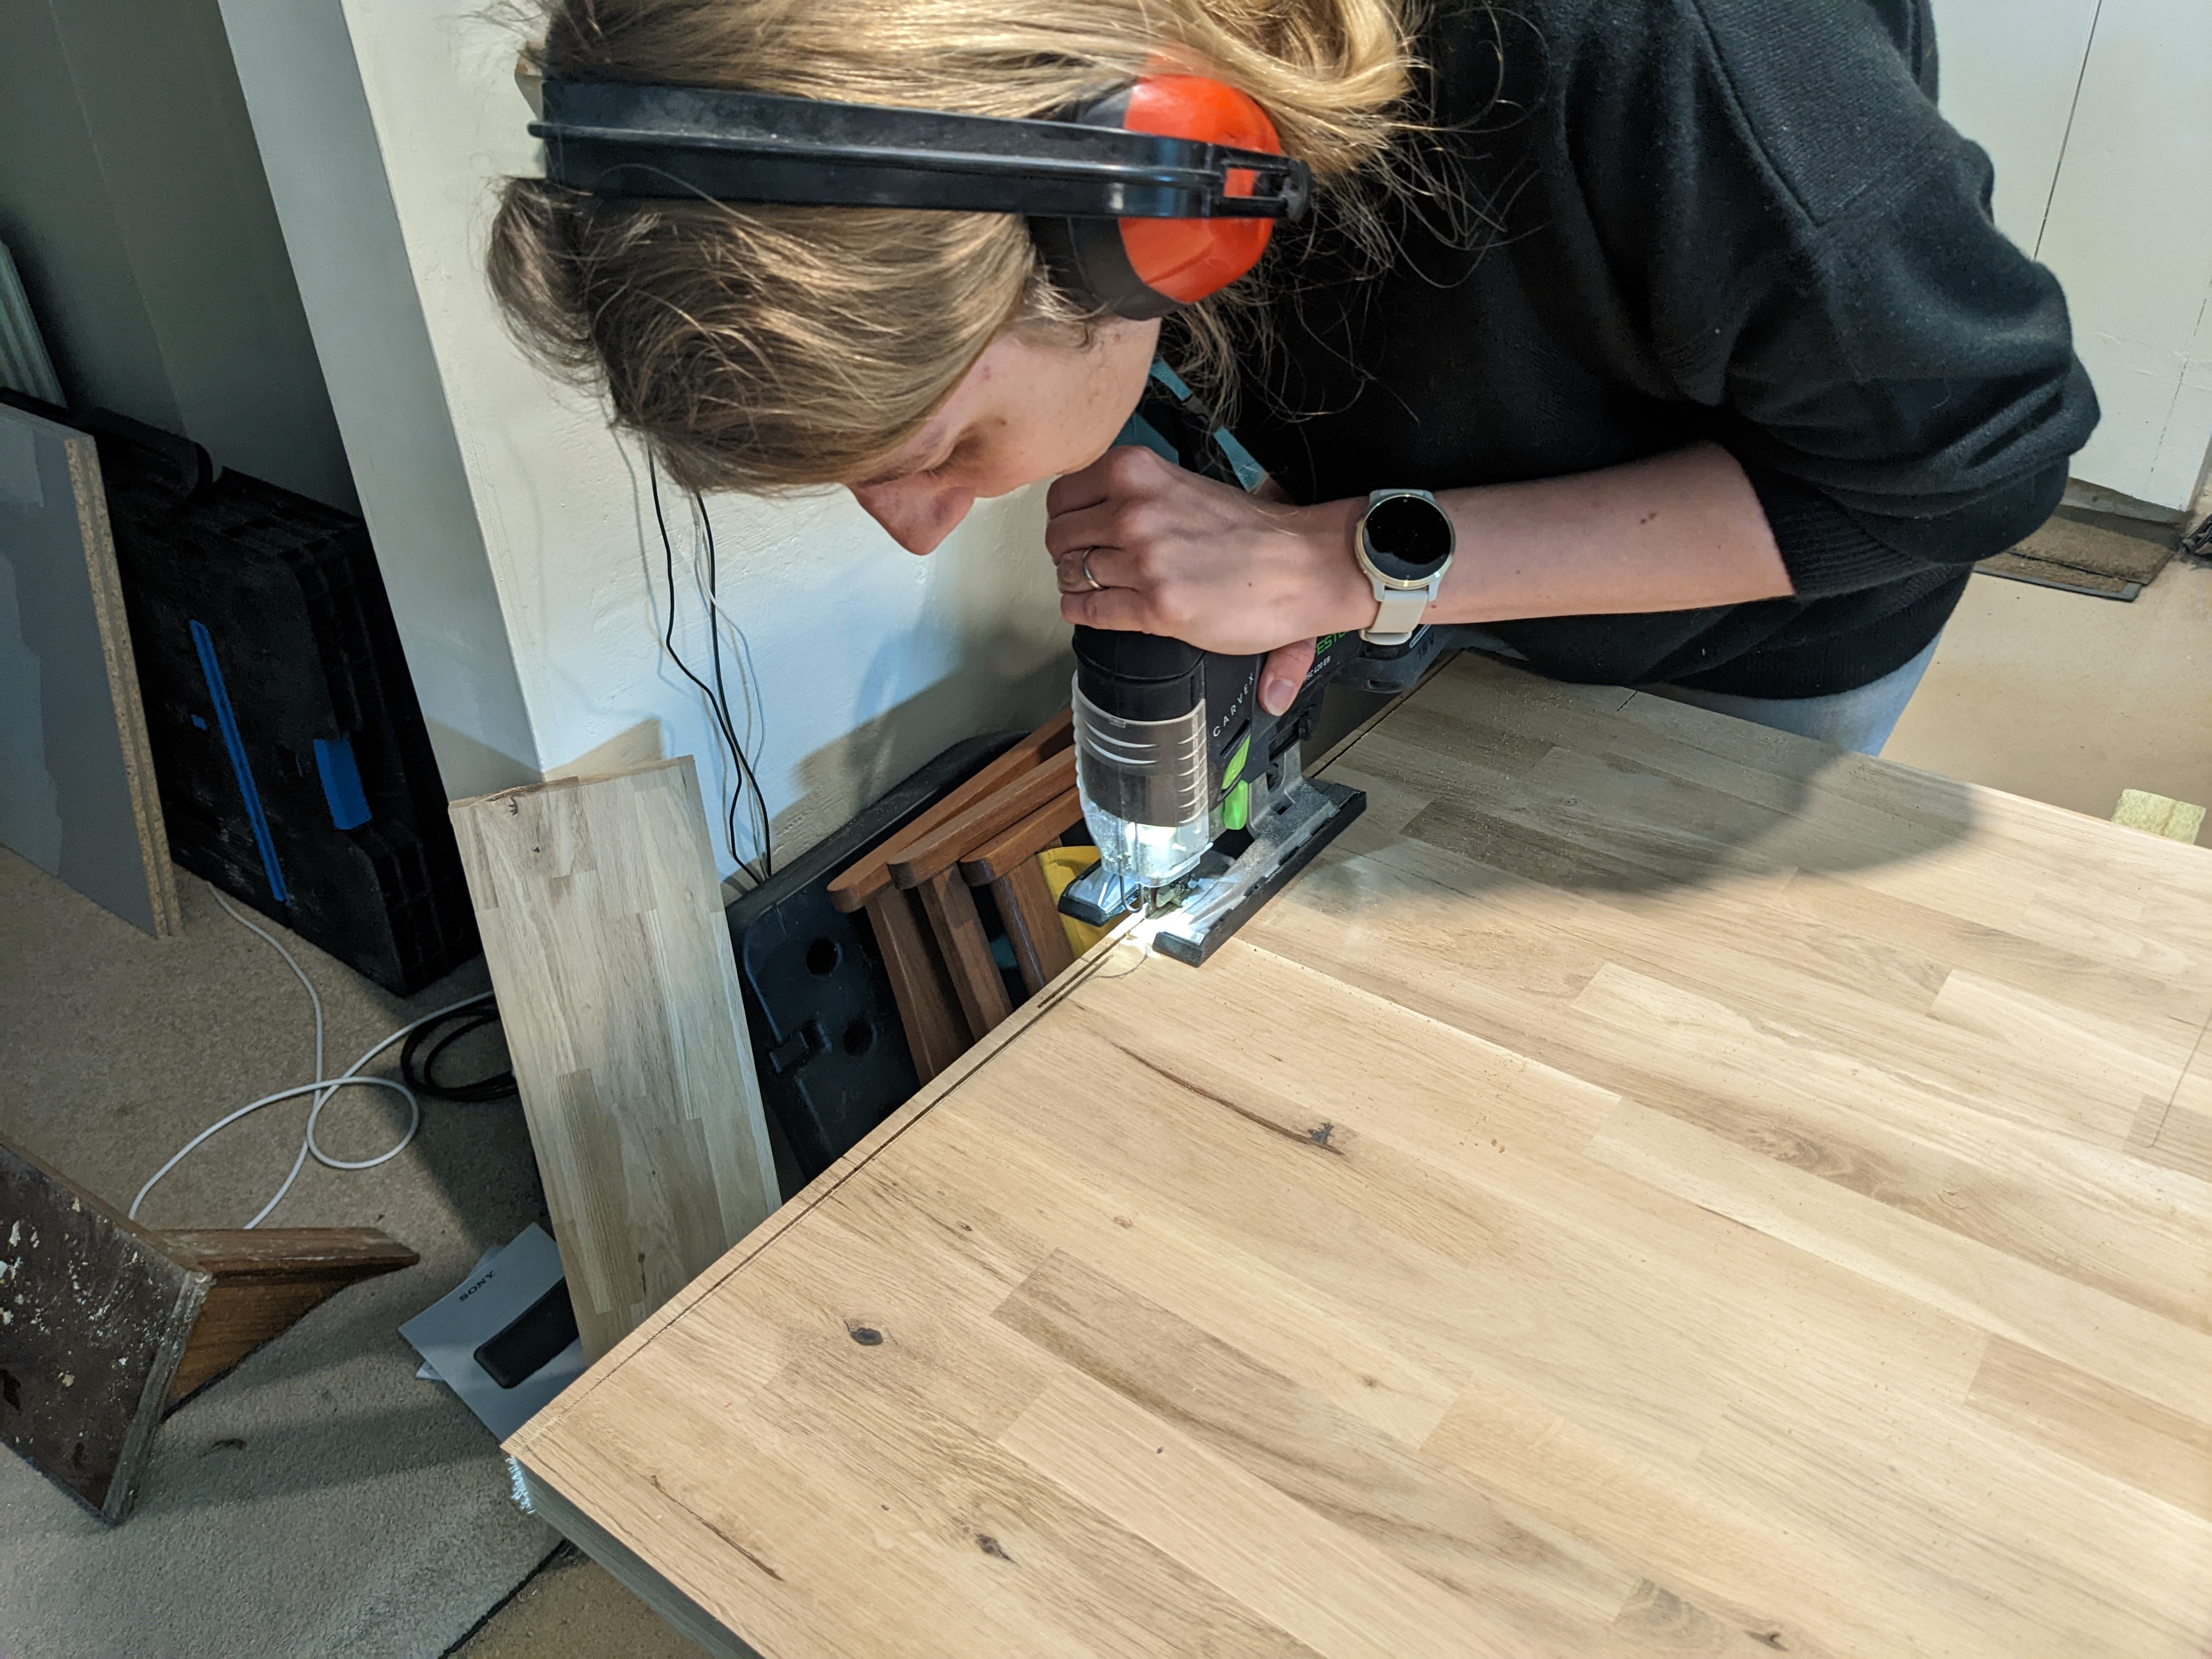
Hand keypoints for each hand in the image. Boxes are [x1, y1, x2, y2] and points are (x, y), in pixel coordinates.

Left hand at [1046, 447, 1371, 712]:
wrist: (1305, 564)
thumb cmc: (1251, 530)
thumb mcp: (1181, 486)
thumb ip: (1133, 493)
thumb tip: (1086, 511)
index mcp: (1137, 472)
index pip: (1061, 495)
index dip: (1065, 519)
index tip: (1078, 531)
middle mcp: (1134, 511)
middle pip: (1059, 539)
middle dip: (1068, 555)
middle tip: (1087, 565)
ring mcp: (1144, 560)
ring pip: (1072, 576)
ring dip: (1079, 586)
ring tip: (1100, 589)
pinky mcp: (1156, 606)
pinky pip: (1089, 611)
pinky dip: (1084, 613)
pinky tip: (1097, 611)